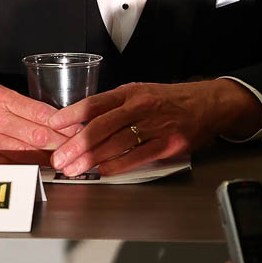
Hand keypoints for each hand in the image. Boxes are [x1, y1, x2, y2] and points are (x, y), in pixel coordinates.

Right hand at [0, 75, 69, 163]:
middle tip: (78, 148)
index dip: (62, 124)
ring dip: (45, 158)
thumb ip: (20, 104)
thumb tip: (48, 118)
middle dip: (60, 143)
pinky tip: (37, 168)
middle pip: (35, 135)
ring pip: (23, 153)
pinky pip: (5, 164)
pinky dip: (23, 167)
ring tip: (63, 160)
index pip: (40, 113)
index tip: (77, 129)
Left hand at [47, 79, 261, 176]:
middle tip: (59, 158)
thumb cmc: (170, 100)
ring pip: (116, 143)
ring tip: (73, 169)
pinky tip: (102, 171)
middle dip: (76, 145)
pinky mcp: (168, 144)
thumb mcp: (141, 92)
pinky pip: (137, 157)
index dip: (71, 114)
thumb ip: (115, 106)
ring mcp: (155, 126)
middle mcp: (141, 106)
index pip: (95, 103)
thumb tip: (83, 123)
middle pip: (101, 126)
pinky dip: (117, 165)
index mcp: (131, 92)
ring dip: (91, 159)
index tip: (53, 126)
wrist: (208, 104)